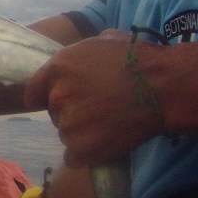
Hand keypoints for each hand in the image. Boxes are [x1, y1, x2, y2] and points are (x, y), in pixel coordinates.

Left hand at [25, 31, 162, 166]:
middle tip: (98, 110)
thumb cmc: (139, 60)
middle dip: (71, 112)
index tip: (63, 101)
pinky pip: (74, 156)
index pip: (33, 92)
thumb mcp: (102, 41)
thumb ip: (79, 54)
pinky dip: (88, 154)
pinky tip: (106, 144)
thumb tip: (79, 58)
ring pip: (66, 134)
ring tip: (109, 125)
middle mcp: (57, 95)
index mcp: (57, 68)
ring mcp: (68, 123)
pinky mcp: (80, 148)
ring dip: (82, 134)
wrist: (165, 87)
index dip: (47, 97)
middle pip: (54, 113)